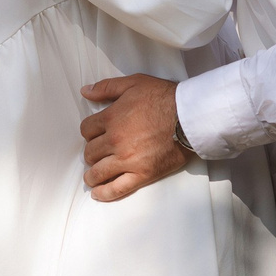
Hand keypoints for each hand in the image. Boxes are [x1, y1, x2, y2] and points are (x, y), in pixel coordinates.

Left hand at [81, 74, 189, 200]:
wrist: (191, 116)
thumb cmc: (165, 98)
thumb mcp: (134, 82)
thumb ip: (107, 87)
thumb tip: (85, 91)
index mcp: (111, 118)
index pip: (86, 130)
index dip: (90, 132)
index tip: (96, 135)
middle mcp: (115, 141)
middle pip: (90, 152)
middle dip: (92, 152)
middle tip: (99, 153)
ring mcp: (128, 160)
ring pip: (98, 172)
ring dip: (92, 175)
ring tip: (93, 176)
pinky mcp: (143, 174)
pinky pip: (117, 188)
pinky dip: (105, 193)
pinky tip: (98, 193)